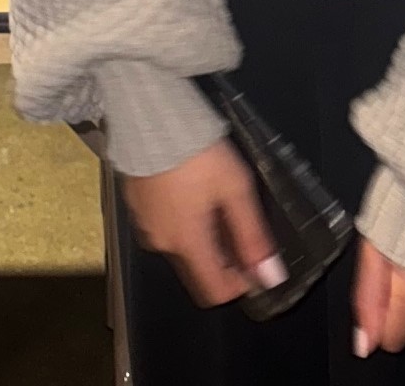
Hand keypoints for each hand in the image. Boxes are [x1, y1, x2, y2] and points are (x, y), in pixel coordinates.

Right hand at [121, 139, 285, 306]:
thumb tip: (270, 276)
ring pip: (179, 248)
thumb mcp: (235, 188)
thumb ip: (253, 235)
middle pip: (196, 271)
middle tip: (235, 225)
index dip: (239, 285)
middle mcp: (161, 242)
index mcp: (187, 243)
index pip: (214, 291)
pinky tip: (189, 192)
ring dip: (200, 239)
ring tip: (213, 203)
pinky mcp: (134, 205)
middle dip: (221, 259)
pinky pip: (162, 227)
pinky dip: (179, 221)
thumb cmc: (196, 152)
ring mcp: (144, 224)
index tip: (252, 263)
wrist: (149, 114)